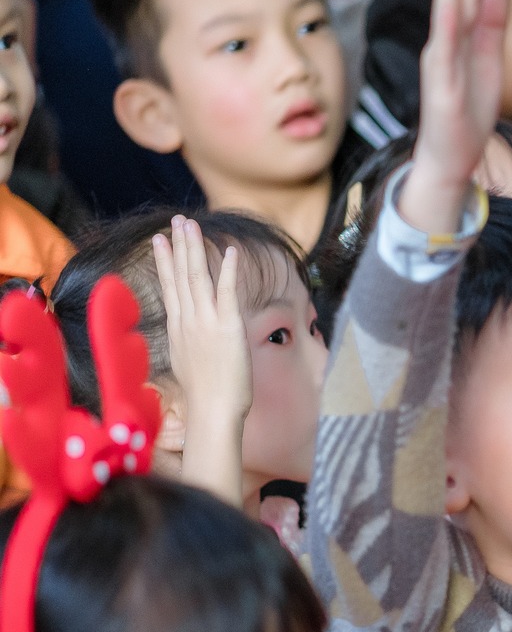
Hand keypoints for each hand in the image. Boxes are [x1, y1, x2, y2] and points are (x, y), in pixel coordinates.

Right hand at [153, 215, 249, 505]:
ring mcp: (206, 322)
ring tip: (191, 225)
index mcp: (178, 329)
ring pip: (197, 278)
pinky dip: (228, 271)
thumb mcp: (190, 362)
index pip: (170, 288)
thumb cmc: (206, 395)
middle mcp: (188, 321)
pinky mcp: (227, 327)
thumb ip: (189, 343)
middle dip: (178, 245)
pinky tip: (231, 251)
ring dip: (195, 249)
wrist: (212, 411)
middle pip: (180, 275)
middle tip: (176, 220)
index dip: (165, 262)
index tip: (160, 241)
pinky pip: (227, 293)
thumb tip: (190, 338)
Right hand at [400, 0, 505, 238]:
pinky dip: (445, 31)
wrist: (450, 161)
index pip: (472, 3)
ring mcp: (441, 71)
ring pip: (445, 26)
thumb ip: (492, 28)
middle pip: (458, 6)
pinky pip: (444, 57)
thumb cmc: (468, 113)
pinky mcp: (441, 93)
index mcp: (462, 46)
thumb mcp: (489, 64)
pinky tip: (448, 9)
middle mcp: (447, 52)